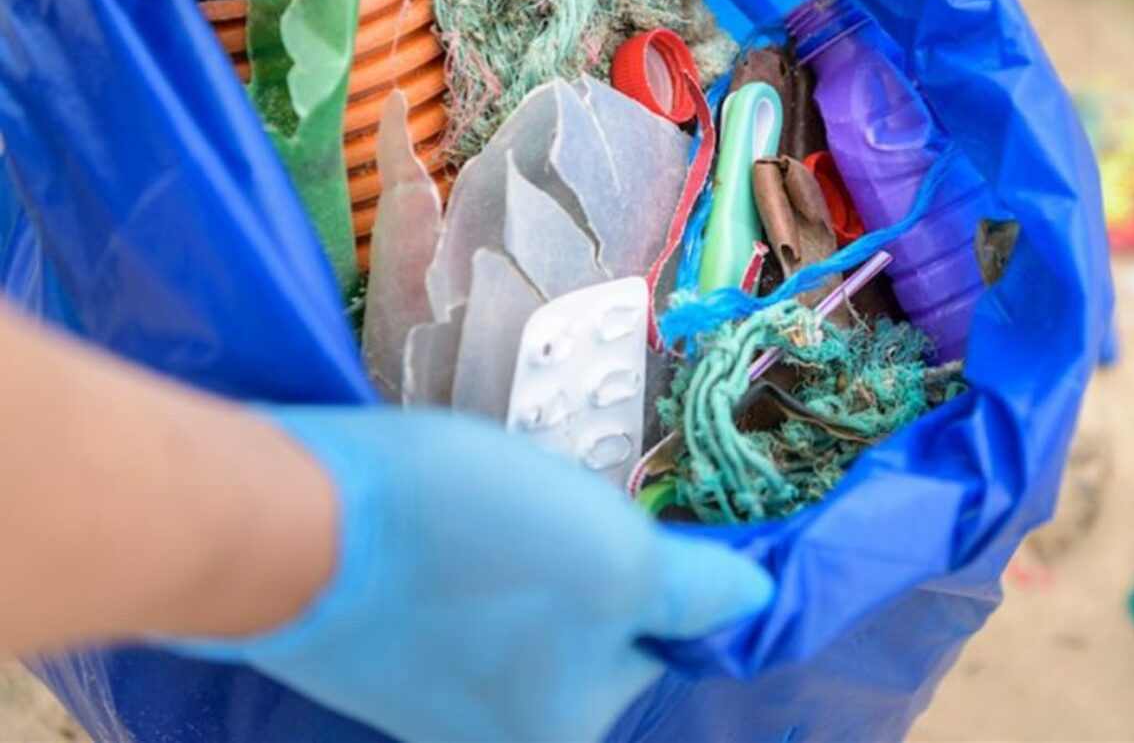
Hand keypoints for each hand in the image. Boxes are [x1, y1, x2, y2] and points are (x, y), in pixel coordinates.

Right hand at [173, 406, 772, 742]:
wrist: (290, 521)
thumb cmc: (474, 547)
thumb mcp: (620, 560)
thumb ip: (698, 593)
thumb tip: (755, 604)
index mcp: (561, 734)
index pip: (662, 649)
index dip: (670, 573)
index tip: (642, 515)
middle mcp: (498, 736)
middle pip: (593, 631)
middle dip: (594, 559)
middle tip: (559, 503)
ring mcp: (430, 699)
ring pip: (528, 607)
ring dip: (531, 548)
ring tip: (497, 503)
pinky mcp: (381, 652)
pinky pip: (463, 600)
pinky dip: (470, 552)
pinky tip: (450, 514)